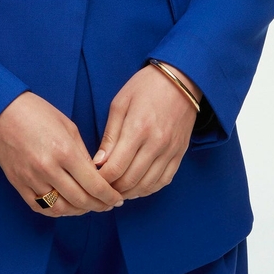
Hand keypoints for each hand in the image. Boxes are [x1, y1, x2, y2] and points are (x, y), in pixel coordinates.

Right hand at [0, 91, 124, 216]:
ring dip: (79, 211)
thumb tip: (95, 176)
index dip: (109, 196)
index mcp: (65, 151)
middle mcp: (48, 169)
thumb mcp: (68, 127)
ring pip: (61, 208)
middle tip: (107, 206)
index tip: (117, 199)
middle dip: (98, 206)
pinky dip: (56, 211)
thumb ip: (83, 154)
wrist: (1, 110)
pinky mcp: (18, 183)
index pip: (94, 184)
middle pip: (80, 200)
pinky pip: (40, 207)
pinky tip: (66, 206)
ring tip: (88, 207)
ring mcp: (31, 179)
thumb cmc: (37, 112)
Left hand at [93, 63, 199, 199]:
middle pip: (130, 181)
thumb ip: (110, 136)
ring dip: (129, 193)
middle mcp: (156, 144)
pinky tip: (137, 187)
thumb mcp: (120, 104)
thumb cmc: (145, 87)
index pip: (115, 168)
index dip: (101, 180)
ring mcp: (170, 151)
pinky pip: (164, 181)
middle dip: (112, 189)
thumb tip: (99, 162)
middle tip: (101, 188)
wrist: (180, 80)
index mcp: (137, 129)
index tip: (92, 179)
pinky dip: (148, 189)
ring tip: (116, 190)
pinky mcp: (180, 153)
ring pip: (147, 185)